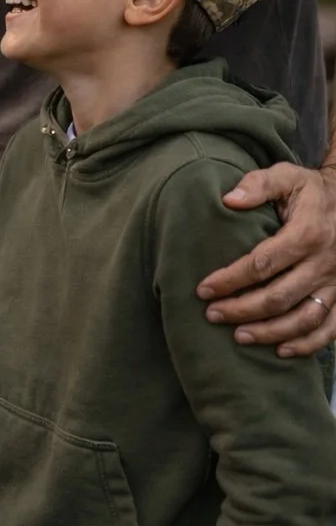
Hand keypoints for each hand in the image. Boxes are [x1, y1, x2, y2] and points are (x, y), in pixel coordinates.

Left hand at [197, 164, 335, 356]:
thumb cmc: (311, 191)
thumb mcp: (287, 176)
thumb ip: (258, 184)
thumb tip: (228, 200)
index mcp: (307, 233)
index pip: (262, 264)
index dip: (230, 279)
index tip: (203, 289)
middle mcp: (325, 263)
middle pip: (278, 296)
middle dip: (241, 310)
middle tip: (212, 315)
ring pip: (303, 318)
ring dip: (269, 332)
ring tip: (238, 336)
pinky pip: (330, 329)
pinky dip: (307, 344)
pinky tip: (281, 350)